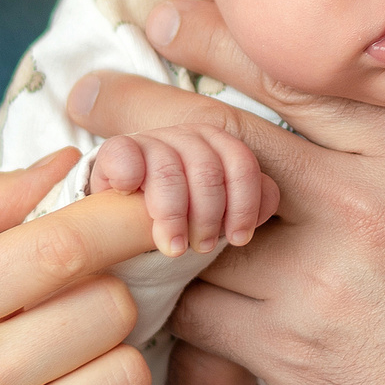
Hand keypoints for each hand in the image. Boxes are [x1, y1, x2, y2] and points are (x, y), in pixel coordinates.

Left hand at [68, 0, 384, 384]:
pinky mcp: (290, 354)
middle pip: (219, 136)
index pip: (297, 75)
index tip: (169, 15)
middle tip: (88, 88)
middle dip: (143, 105)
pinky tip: (119, 273)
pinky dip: (154, 285)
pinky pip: (196, 308)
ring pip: (193, 221)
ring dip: (132, 196)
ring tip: (79, 178)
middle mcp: (354, 204)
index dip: (222, 40)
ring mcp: (314, 282)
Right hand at [88, 124, 279, 257]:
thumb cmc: (187, 220)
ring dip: (173, 214)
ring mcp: (150, 141)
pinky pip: (123, 152)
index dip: (243, 204)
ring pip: (169, 171)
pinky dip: (128, 173)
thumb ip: (249, 203)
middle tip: (202, 247)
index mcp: (219, 146)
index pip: (242, 163)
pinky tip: (131, 194)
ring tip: (174, 246)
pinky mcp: (115, 151)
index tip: (237, 238)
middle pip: (207, 169)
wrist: (132, 225)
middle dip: (208, 215)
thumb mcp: (223, 213)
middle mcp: (187, 137)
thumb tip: (268, 199)